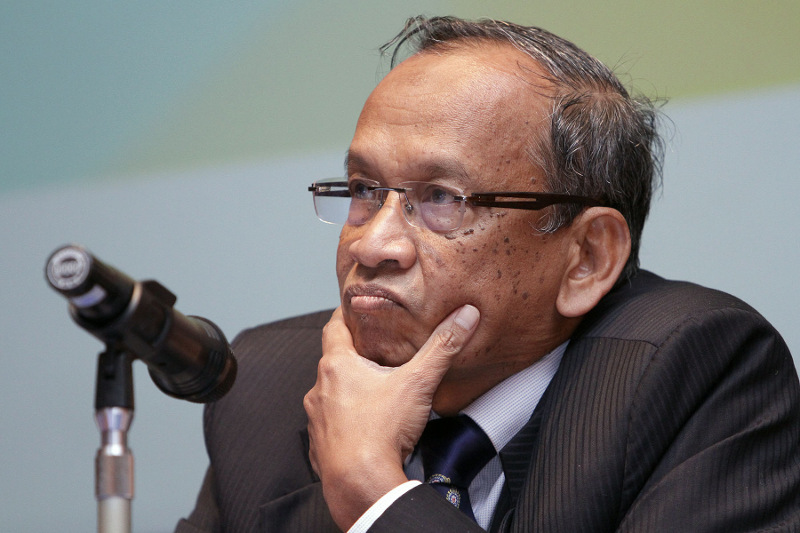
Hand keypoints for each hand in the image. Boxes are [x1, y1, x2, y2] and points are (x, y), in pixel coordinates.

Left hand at [304, 304, 479, 529]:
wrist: (361, 484)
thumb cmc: (381, 432)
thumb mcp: (418, 382)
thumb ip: (442, 347)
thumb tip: (464, 316)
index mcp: (337, 366)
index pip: (334, 327)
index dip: (345, 315)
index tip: (355, 308)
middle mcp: (319, 389)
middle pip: (333, 361)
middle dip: (353, 355)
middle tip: (375, 349)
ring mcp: (317, 419)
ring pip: (331, 395)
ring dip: (348, 390)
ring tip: (374, 390)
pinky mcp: (320, 445)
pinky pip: (331, 425)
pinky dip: (345, 421)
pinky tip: (365, 425)